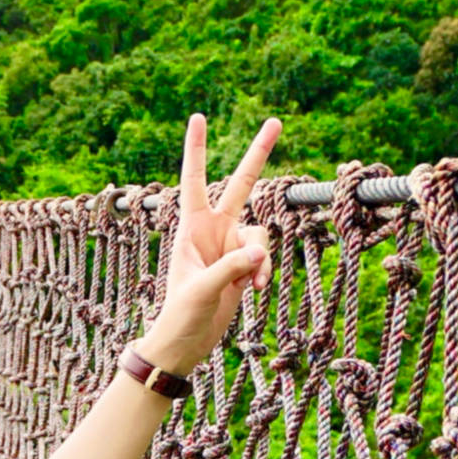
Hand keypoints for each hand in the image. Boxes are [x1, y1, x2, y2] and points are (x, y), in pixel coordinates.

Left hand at [137, 113, 280, 375]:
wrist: (186, 342)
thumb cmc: (181, 314)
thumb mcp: (201, 289)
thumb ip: (231, 267)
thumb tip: (260, 253)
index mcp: (191, 226)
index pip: (194, 179)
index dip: (196, 148)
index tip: (199, 117)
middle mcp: (213, 229)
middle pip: (241, 184)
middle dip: (258, 154)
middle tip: (277, 120)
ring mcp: (230, 245)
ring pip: (260, 235)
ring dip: (261, 259)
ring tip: (251, 285)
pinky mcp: (243, 264)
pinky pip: (264, 257)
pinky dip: (263, 272)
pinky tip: (252, 291)